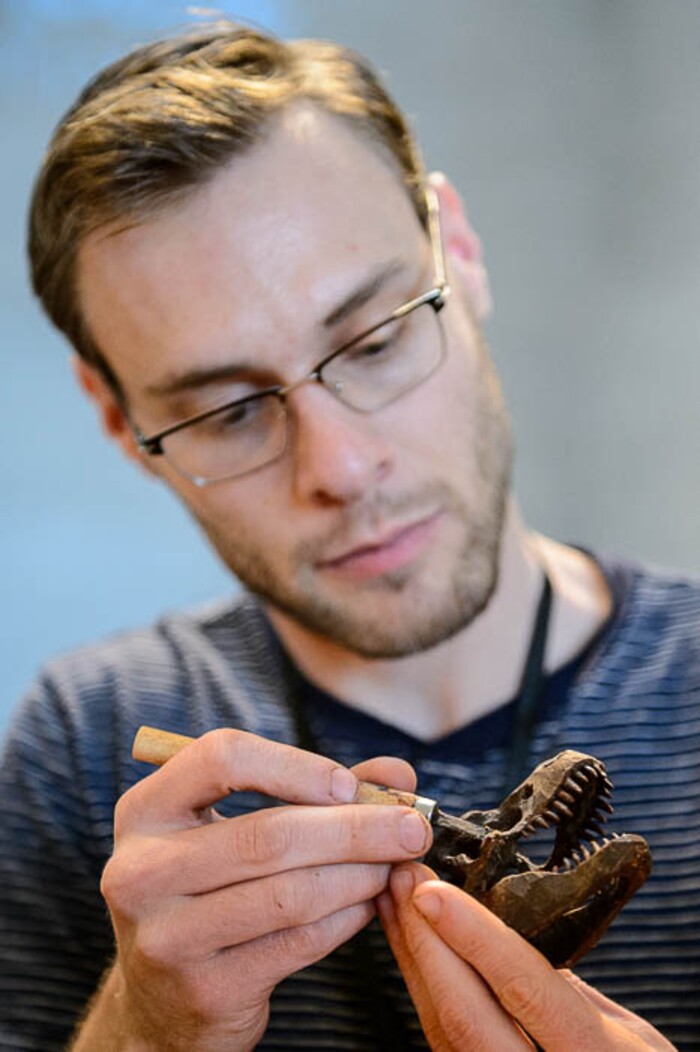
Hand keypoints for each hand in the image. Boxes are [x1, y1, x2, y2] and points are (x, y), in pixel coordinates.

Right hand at [80, 731, 430, 1051]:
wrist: (161, 999)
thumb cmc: (211, 892)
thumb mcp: (238, 830)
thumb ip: (315, 794)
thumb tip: (398, 776)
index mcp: (146, 810)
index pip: (221, 757)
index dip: (295, 765)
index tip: (349, 786)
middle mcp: (142, 869)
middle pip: (268, 834)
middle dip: (356, 828)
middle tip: (412, 827)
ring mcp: (167, 934)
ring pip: (290, 892)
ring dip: (359, 874)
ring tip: (394, 864)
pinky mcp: (204, 987)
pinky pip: (298, 942)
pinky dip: (347, 918)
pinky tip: (369, 903)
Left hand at [378, 862, 675, 1050]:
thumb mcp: (628, 1032)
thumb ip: (572, 986)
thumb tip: (518, 928)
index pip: (524, 991)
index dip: (475, 939)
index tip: (432, 892)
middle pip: (461, 1015)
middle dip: (423, 941)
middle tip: (402, 879)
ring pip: (439, 1027)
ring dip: (411, 956)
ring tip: (392, 898)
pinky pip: (439, 1037)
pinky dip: (419, 984)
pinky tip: (408, 945)